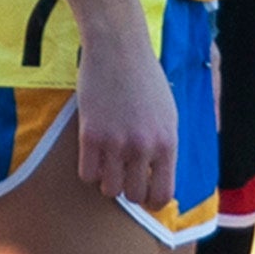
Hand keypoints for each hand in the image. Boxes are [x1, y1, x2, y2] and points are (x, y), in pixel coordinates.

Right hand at [76, 21, 178, 210]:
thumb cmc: (147, 81)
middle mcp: (144, 148)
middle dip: (128, 190)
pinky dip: (89, 171)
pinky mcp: (90, 136)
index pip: (163, 193)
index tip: (145, 197)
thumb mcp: (169, 114)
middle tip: (123, 176)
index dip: (152, 202)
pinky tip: (93, 156)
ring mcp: (116, 143)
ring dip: (107, 181)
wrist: (119, 52)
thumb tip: (161, 176)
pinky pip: (86, 174)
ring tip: (108, 163)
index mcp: (168, 143)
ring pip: (108, 189)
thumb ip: (165, 146)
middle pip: (133, 195)